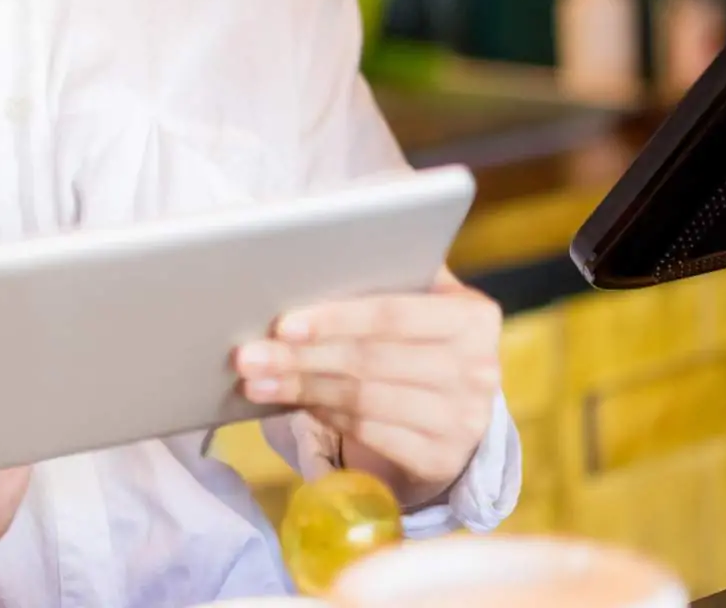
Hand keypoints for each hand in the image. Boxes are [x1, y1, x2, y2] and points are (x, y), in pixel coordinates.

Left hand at [232, 268, 502, 509]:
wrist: (456, 404)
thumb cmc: (419, 336)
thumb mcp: (419, 299)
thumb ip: (384, 278)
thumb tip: (306, 265)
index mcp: (473, 317)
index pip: (394, 315)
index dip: (336, 319)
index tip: (283, 324)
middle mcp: (478, 370)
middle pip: (370, 360)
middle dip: (301, 357)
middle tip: (247, 356)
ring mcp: (465, 421)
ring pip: (363, 400)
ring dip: (301, 388)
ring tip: (255, 380)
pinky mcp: (443, 459)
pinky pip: (369, 433)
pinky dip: (324, 415)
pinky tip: (292, 401)